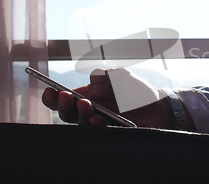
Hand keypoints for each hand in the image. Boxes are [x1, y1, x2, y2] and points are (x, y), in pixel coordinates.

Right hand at [42, 68, 178, 127]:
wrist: (158, 107)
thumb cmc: (136, 91)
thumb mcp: (121, 75)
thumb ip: (105, 75)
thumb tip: (92, 88)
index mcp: (87, 96)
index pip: (63, 99)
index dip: (52, 97)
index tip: (50, 91)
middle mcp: (90, 112)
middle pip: (67, 114)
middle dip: (64, 105)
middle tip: (68, 97)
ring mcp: (99, 125)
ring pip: (80, 124)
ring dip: (80, 115)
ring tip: (88, 106)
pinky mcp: (110, 134)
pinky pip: (98, 133)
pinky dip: (96, 125)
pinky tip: (99, 118)